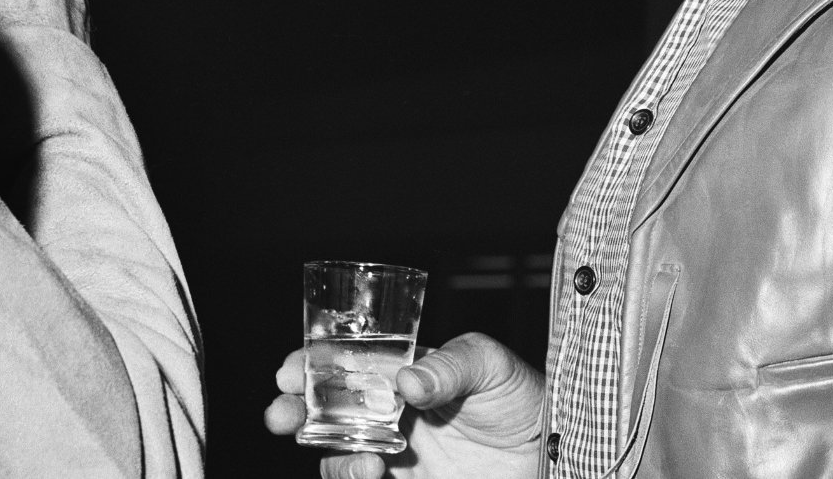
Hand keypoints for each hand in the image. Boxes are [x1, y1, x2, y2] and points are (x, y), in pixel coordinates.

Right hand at [266, 334, 544, 478]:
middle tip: (281, 414)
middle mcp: (391, 414)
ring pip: (336, 453)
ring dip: (332, 454)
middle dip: (293, 410)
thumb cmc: (524, 400)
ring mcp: (394, 455)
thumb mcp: (493, 367)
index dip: (312, 364)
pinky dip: (352, 477)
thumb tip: (405, 381)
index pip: (347, 364)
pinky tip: (372, 473)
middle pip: (326, 411)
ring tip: (364, 462)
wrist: (550, 456)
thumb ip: (451, 366)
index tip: (290, 370)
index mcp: (405, 373)